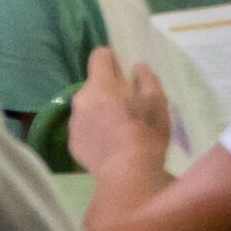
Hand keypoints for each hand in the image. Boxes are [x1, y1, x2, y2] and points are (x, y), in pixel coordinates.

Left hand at [67, 47, 176, 201]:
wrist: (127, 173)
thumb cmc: (145, 133)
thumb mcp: (157, 101)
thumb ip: (146, 79)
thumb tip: (137, 68)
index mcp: (100, 85)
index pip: (99, 56)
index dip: (113, 59)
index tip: (125, 69)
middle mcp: (81, 100)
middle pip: (95, 85)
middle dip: (110, 90)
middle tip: (130, 105)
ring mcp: (74, 123)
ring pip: (88, 107)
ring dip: (101, 111)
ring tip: (121, 128)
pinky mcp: (73, 144)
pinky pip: (85, 128)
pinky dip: (95, 131)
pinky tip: (111, 144)